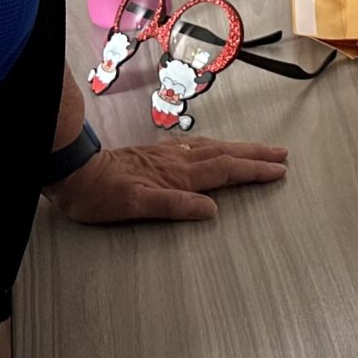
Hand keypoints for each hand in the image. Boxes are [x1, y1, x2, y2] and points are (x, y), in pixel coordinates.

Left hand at [49, 137, 288, 224]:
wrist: (75, 172)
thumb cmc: (102, 196)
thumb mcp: (136, 206)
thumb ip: (174, 206)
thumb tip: (211, 210)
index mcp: (178, 175)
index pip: (225, 170)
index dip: (254, 171)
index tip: (279, 170)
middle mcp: (178, 161)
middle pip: (225, 154)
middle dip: (256, 155)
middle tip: (282, 154)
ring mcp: (168, 156)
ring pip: (213, 148)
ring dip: (240, 149)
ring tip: (260, 149)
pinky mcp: (156, 155)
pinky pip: (197, 147)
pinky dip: (216, 147)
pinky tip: (214, 148)